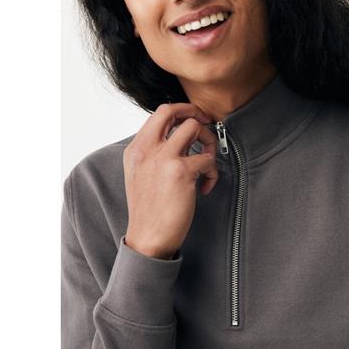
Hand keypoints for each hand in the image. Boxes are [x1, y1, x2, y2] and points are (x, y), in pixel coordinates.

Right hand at [122, 103, 218, 259]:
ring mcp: (163, 158)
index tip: (194, 120)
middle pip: (172, 110)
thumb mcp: (139, 175)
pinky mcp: (180, 172)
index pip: (158, 114)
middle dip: (195, 111)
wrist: (147, 238)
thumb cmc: (148, 210)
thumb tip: (177, 139)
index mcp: (136, 149)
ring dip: (208, 142)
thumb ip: (153, 154)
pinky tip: (205, 187)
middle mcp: (146, 149)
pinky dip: (212, 172)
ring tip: (207, 163)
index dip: (180, 112)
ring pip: (194, 127)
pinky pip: (207, 159)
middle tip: (207, 123)